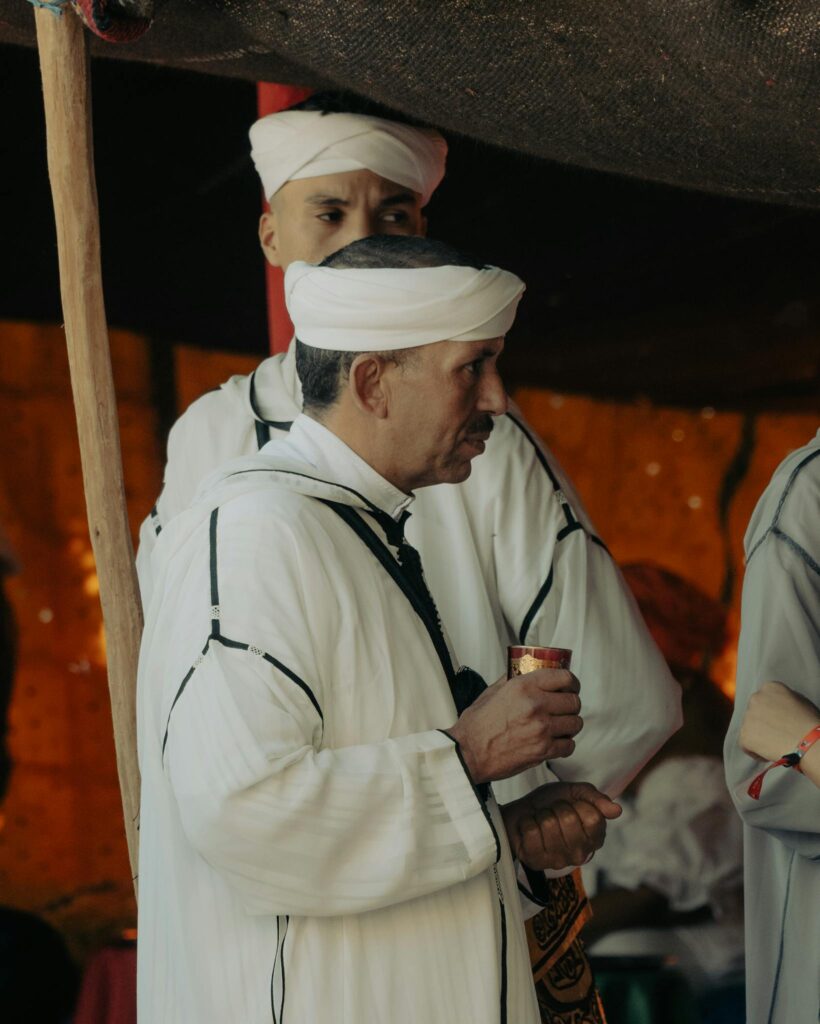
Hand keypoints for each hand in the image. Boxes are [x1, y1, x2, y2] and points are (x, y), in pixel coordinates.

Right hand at [446, 669, 581, 783]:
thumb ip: (512, 680)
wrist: (469, 753)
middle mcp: (536, 705)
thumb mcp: (492, 692)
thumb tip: (525, 671)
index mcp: (523, 687)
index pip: (564, 677)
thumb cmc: (476, 725)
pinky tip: (556, 741)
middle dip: (571, 703)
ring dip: (570, 724)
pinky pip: (569, 746)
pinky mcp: (543, 750)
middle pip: (574, 701)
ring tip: (560, 725)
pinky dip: (565, 744)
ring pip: (575, 723)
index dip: (572, 682)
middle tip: (565, 707)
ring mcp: (542, 729)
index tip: (570, 686)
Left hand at [501, 782, 621, 870]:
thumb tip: (617, 810)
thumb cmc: (550, 803)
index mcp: (595, 837)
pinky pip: (531, 831)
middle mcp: (580, 854)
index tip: (569, 805)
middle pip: (569, 819)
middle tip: (552, 812)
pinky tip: (530, 828)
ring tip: (541, 820)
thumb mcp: (574, 792)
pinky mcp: (536, 862)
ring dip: (541, 815)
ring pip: (548, 824)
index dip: (577, 804)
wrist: (521, 813)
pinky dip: (527, 823)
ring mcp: (558, 861)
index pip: (593, 817)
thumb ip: (595, 798)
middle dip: (556, 807)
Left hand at [740, 681, 819, 761]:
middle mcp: (755, 698)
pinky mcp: (744, 734)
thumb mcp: (800, 701)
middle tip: (775, 733)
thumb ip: (784, 699)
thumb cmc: (809, 723)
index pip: (764, 698)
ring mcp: (748, 716)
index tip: (778, 720)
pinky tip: (768, 753)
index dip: (771, 711)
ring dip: (758, 735)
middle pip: (754, 711)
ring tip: (775, 744)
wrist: (808, 742)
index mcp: (770, 687)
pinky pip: (745, 744)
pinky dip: (754, 750)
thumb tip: (778, 706)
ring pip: (749, 727)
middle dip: (762, 721)